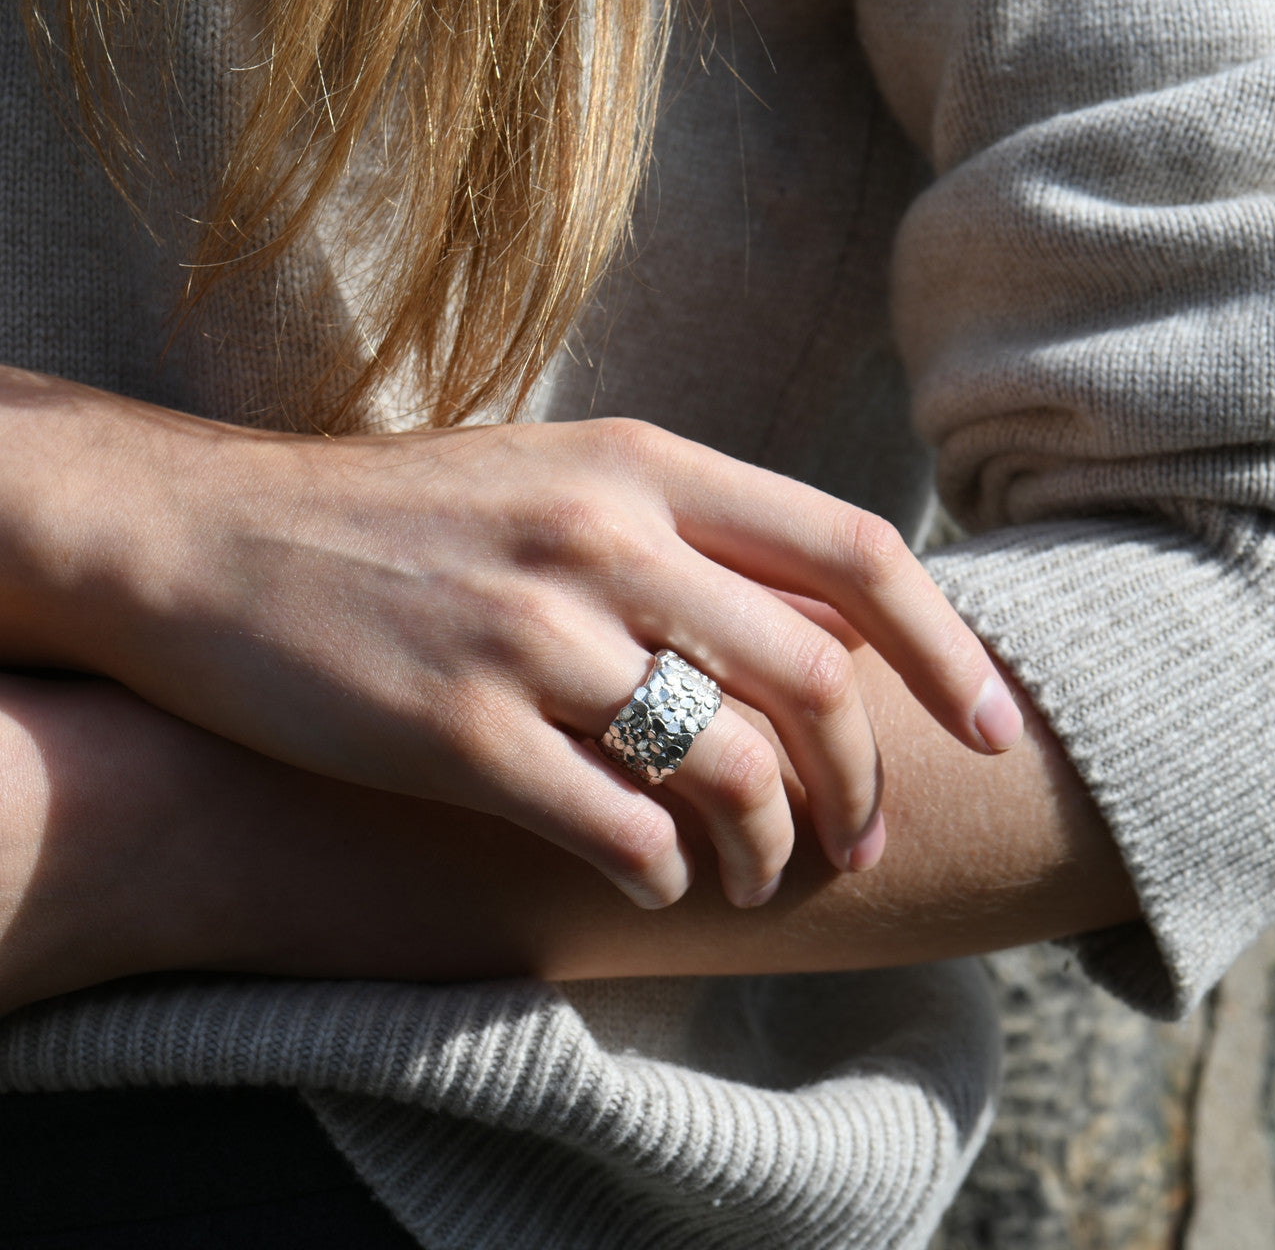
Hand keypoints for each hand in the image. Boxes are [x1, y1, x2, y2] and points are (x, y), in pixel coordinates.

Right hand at [25, 399, 1021, 908]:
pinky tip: (657, 879)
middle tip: (863, 838)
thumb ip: (684, 534)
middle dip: (867, 778)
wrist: (211, 537)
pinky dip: (664, 872)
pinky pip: (619, 828)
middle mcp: (602, 538)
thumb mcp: (555, 478)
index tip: (991, 731)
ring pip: (732, 766)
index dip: (950, 650)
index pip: (856, 551)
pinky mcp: (455, 730)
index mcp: (642, 465)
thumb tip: (814, 626)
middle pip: (819, 676)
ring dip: (772, 845)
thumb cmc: (399, 516)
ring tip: (760, 876)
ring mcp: (529, 635)